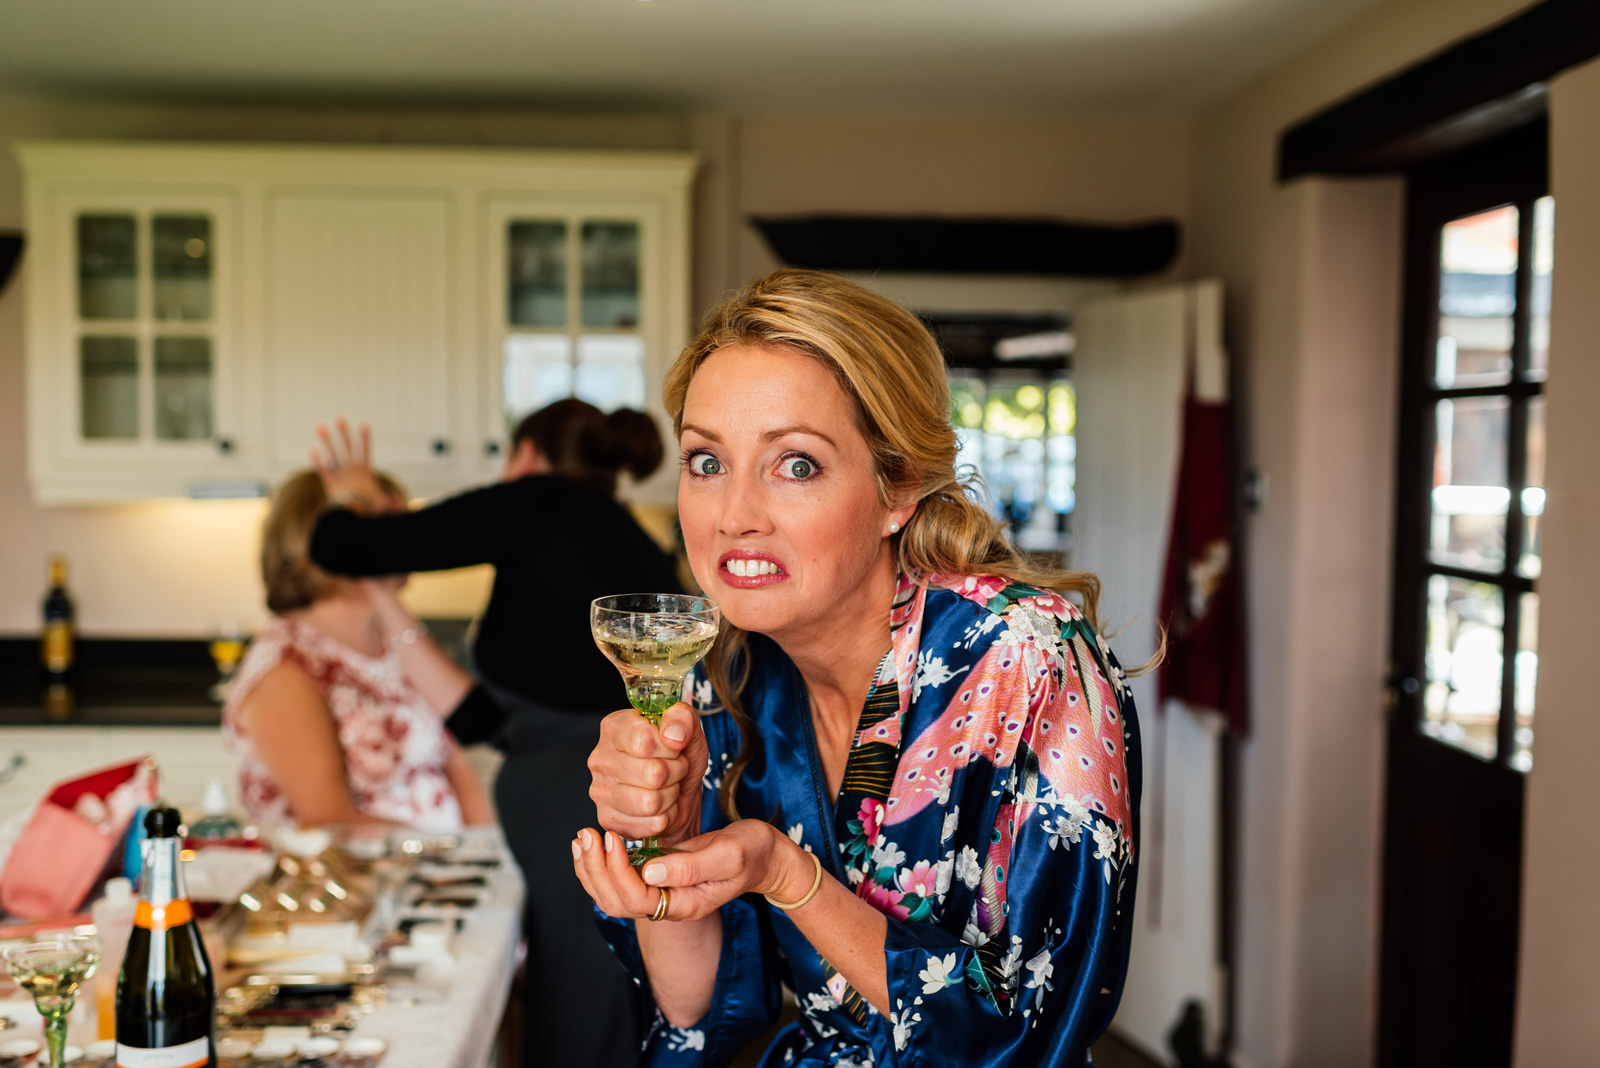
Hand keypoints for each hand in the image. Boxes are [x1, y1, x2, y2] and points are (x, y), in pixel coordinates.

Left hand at [310, 417, 384, 509]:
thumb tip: (393, 502)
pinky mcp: (330, 482)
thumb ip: (386, 501)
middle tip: (340, 418)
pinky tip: (311, 449)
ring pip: (332, 454)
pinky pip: (323, 469)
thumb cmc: (370, 507)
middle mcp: (352, 468)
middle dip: (344, 432)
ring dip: (326, 440)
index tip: (364, 424)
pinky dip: (317, 460)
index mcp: (365, 470)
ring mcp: (340, 473)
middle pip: (347, 446)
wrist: (354, 511)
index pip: (366, 450)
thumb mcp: (381, 503)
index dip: (365, 437)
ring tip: (320, 426)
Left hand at [571, 820, 816, 922]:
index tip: (613, 837)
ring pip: (613, 896)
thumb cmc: (752, 852)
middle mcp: (669, 904)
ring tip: (583, 838)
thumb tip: (649, 872)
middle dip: (596, 870)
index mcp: (685, 903)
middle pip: (617, 903)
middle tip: (586, 834)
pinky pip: (620, 882)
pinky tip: (595, 843)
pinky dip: (601, 865)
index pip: (637, 898)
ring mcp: (663, 893)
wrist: (765, 855)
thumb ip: (690, 867)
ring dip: (592, 869)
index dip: (617, 870)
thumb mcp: (728, 855)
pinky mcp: (659, 878)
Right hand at [587, 702, 706, 847]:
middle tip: (674, 769)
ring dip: (670, 795)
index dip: (669, 748)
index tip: (672, 746)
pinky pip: (651, 823)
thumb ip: (683, 719)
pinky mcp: (608, 819)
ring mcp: (600, 791)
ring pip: (651, 802)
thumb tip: (672, 735)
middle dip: (675, 773)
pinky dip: (665, 816)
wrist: (680, 792)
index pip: (644, 742)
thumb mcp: (689, 730)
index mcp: (614, 728)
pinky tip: (660, 805)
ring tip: (667, 786)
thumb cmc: (679, 756)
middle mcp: (600, 759)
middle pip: (652, 774)